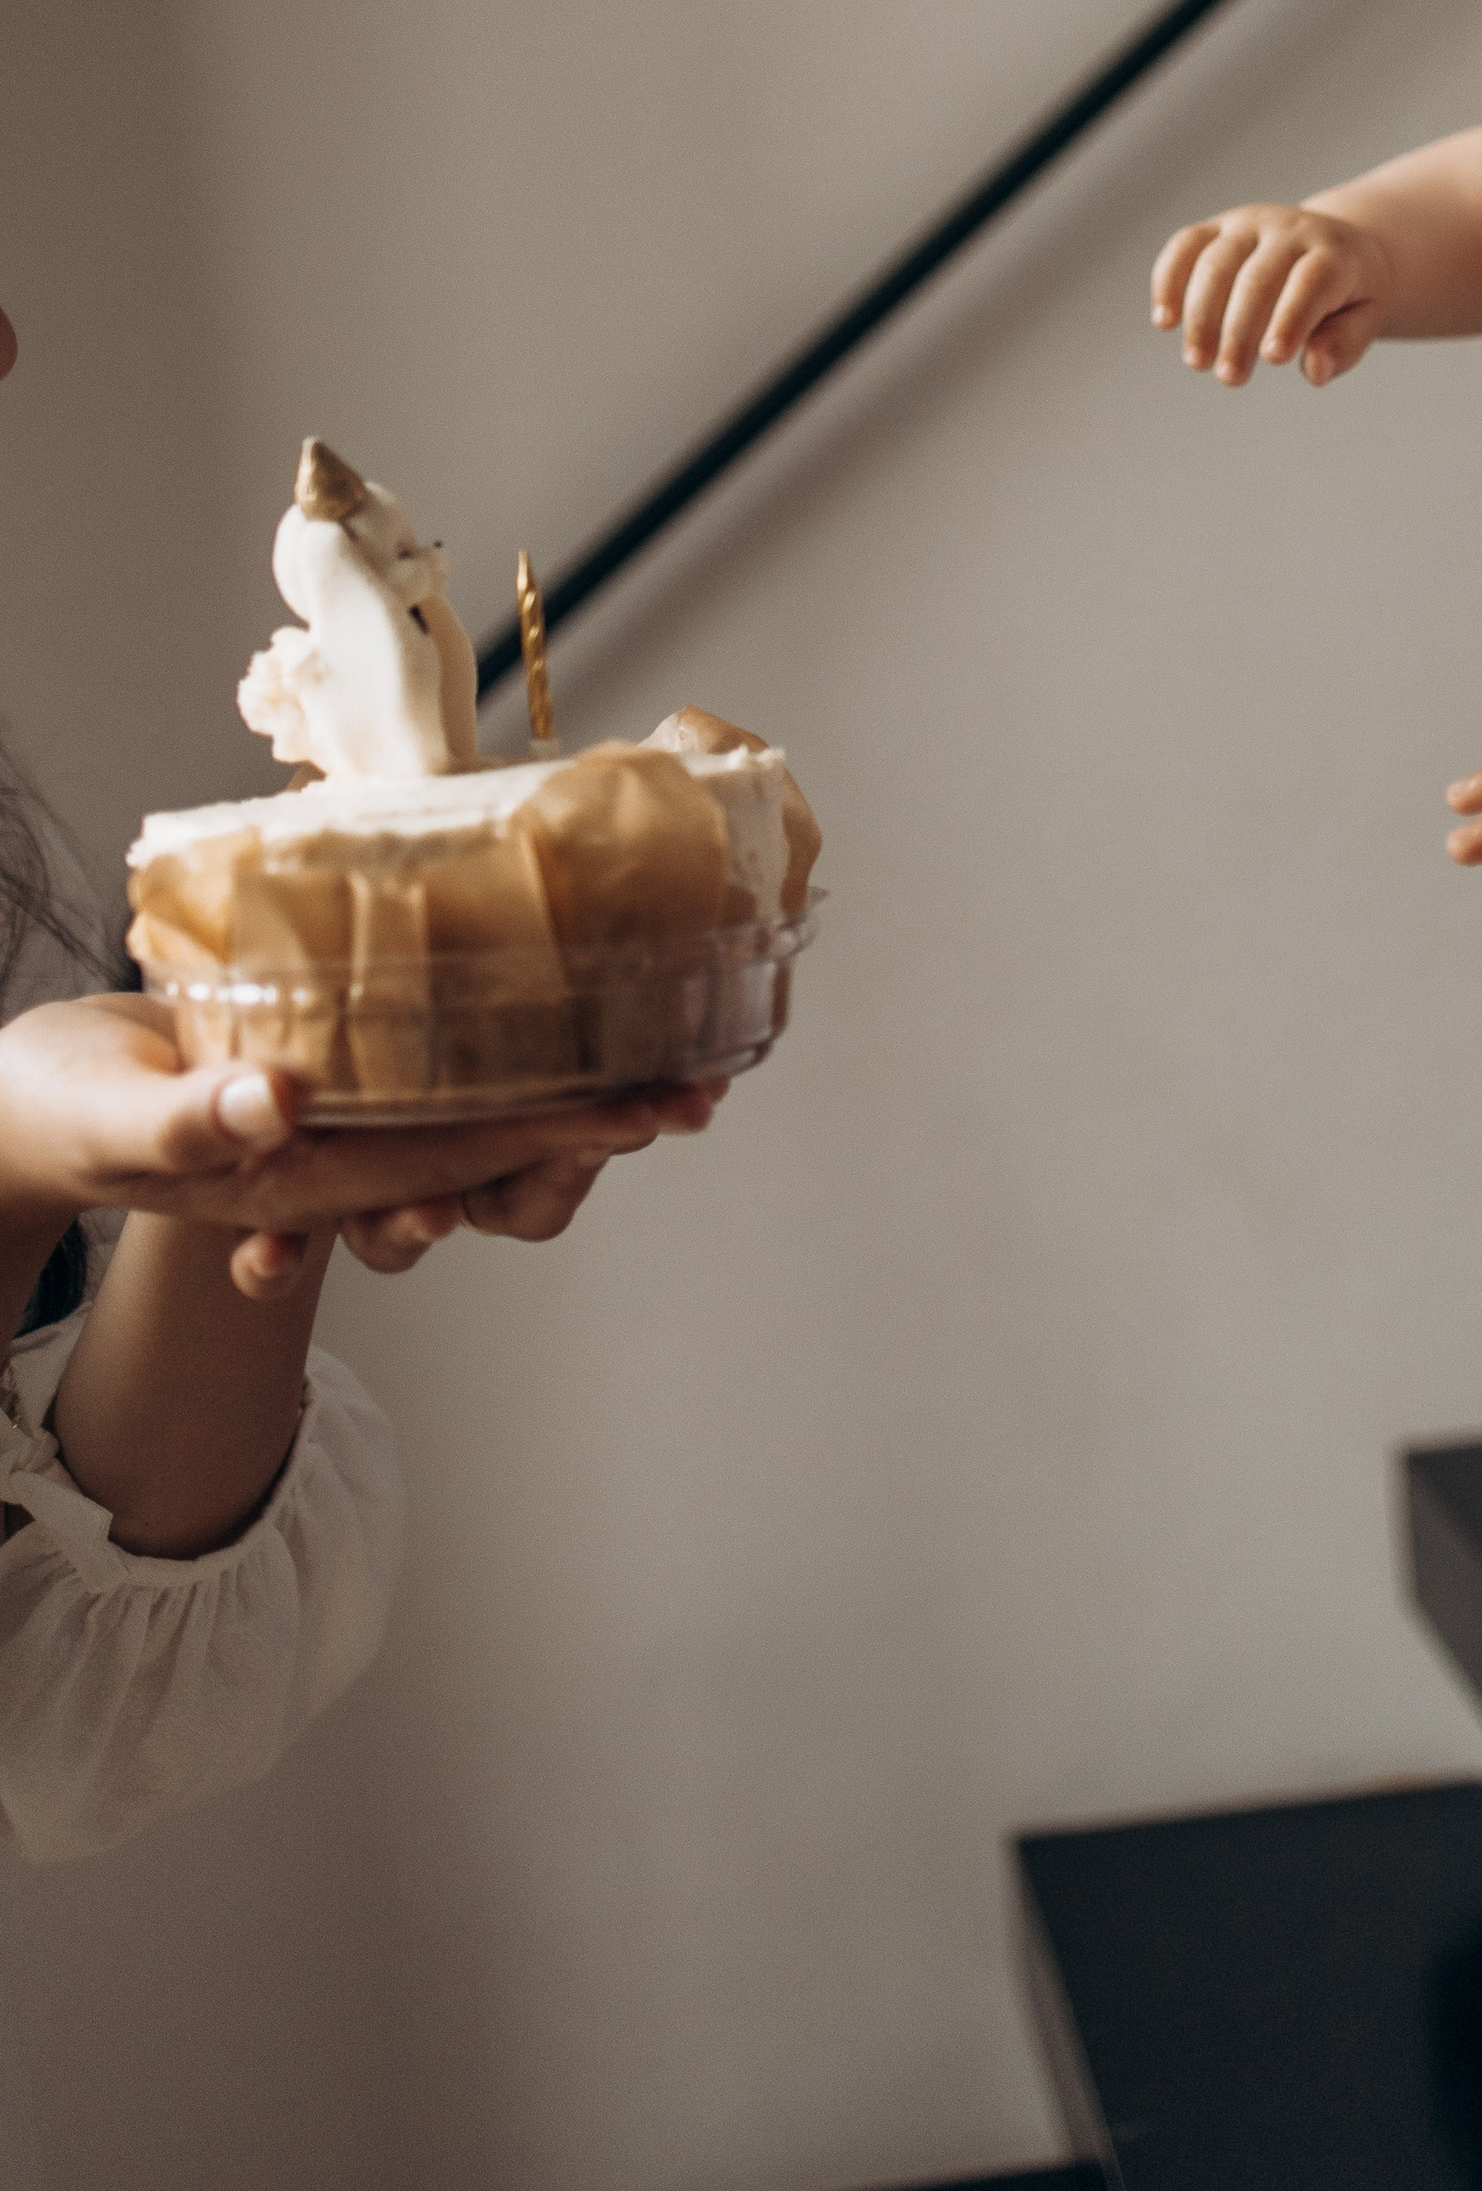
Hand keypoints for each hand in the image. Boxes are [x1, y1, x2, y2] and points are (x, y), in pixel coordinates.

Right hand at [0, 993, 713, 1304]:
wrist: (18, 1109)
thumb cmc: (54, 1113)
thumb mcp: (111, 1119)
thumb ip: (190, 1123)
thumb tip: (281, 1103)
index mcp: (302, 1175)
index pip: (460, 1153)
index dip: (562, 1130)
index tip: (653, 1107)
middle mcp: (336, 1156)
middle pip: (492, 1144)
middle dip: (594, 1118)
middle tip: (703, 1080)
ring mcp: (329, 1123)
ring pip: (469, 1113)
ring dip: (557, 1085)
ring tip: (659, 1050)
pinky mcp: (315, 1075)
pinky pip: (419, 1074)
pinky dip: (488, 1046)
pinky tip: (552, 1016)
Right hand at [1150, 203, 1389, 387]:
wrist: (1336, 245)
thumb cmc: (1350, 294)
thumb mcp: (1367, 318)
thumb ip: (1345, 343)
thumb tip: (1314, 369)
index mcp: (1334, 252)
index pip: (1311, 282)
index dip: (1290, 318)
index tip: (1272, 359)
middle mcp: (1290, 229)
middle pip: (1257, 278)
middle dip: (1239, 331)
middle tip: (1230, 378)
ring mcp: (1250, 223)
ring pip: (1216, 263)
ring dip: (1201, 316)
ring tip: (1197, 362)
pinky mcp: (1218, 226)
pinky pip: (1185, 245)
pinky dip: (1168, 280)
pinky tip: (1165, 321)